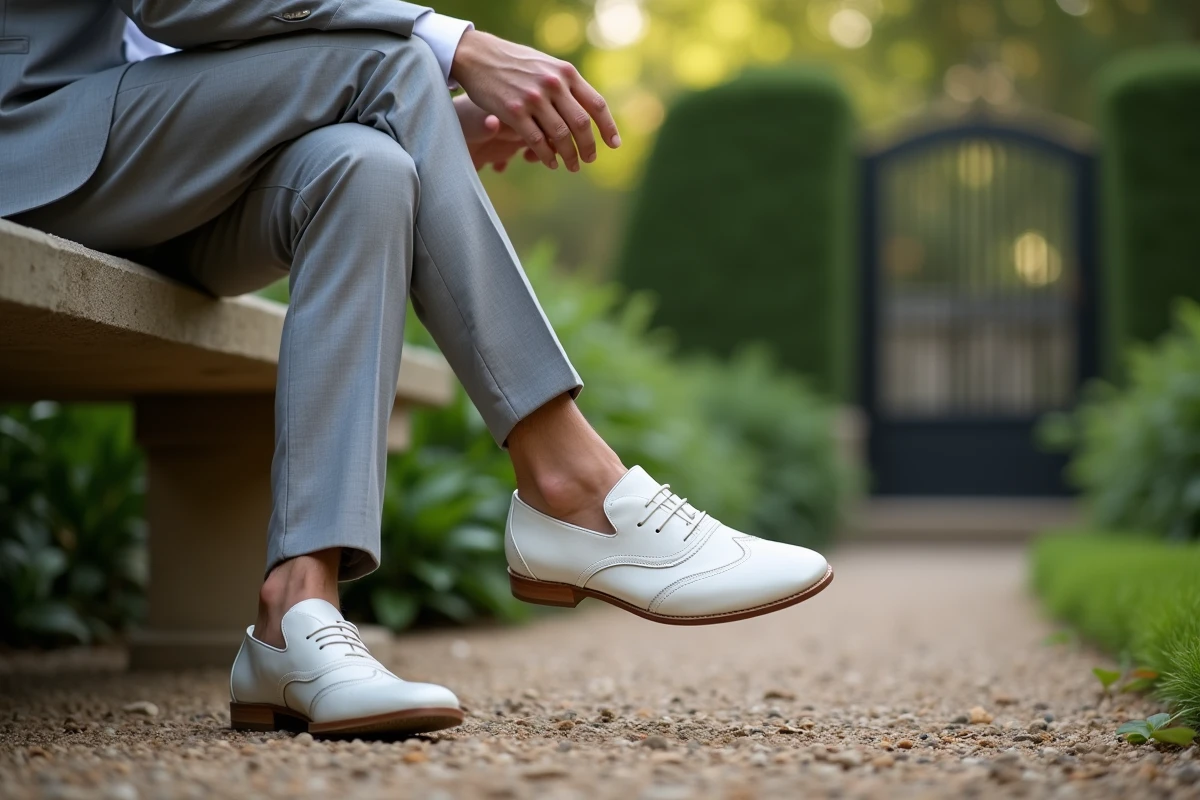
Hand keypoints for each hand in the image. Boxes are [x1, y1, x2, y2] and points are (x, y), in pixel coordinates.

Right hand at [450, 30, 620, 172]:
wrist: (479, 56)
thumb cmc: (515, 63)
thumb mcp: (546, 65)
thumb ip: (566, 84)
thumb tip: (588, 108)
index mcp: (566, 73)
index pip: (596, 104)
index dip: (608, 127)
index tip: (614, 144)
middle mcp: (553, 84)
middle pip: (581, 124)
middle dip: (588, 146)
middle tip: (589, 160)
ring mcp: (533, 98)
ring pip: (560, 136)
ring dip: (569, 156)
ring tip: (572, 166)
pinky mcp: (514, 112)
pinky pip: (537, 141)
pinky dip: (547, 156)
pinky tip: (550, 163)